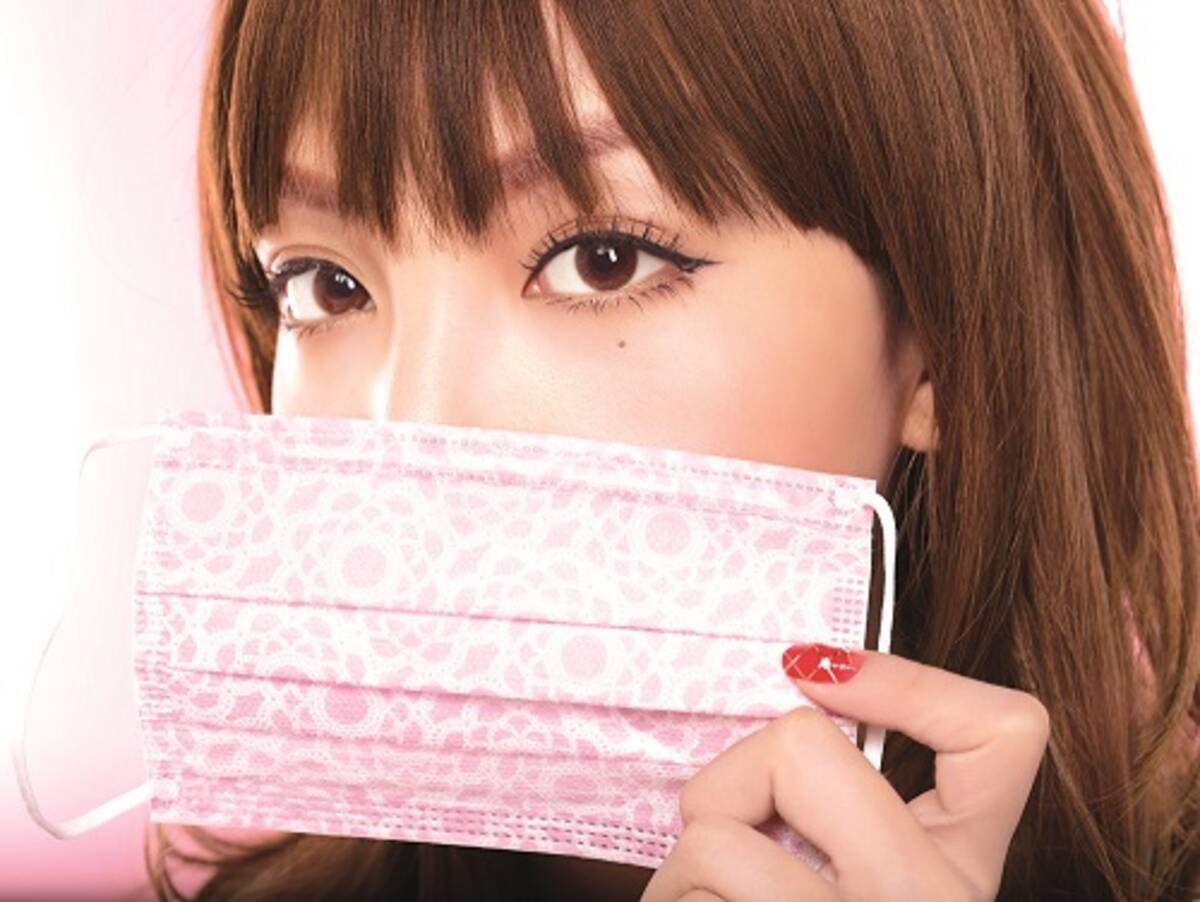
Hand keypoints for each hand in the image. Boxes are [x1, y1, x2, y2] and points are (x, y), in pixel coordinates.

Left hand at [639, 644, 1050, 901]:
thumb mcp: (859, 886)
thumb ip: (841, 811)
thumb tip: (796, 679)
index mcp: (957, 875)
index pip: (1003, 733)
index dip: (908, 679)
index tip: (817, 671)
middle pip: (795, 743)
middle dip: (729, 785)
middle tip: (730, 839)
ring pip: (714, 836)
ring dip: (683, 875)